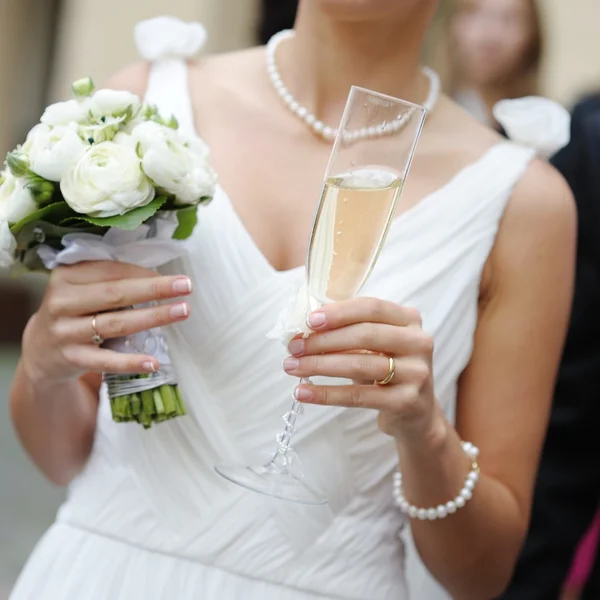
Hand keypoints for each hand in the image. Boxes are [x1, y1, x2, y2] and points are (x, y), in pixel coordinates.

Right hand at [22, 260, 191, 384]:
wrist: (40, 351)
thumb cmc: (74, 312)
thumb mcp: (82, 289)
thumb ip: (110, 280)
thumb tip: (160, 277)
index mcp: (65, 276)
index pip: (111, 271)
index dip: (145, 274)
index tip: (174, 277)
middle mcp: (61, 302)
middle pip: (115, 294)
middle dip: (154, 289)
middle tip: (186, 286)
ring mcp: (64, 332)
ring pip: (115, 324)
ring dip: (153, 318)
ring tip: (182, 311)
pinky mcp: (71, 358)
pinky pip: (106, 361)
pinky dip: (130, 362)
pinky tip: (153, 362)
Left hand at [282, 297, 436, 440]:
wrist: (416, 414)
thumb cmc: (388, 369)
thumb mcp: (377, 344)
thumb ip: (350, 330)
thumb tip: (304, 329)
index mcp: (409, 320)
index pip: (372, 308)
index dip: (339, 313)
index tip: (309, 321)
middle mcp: (418, 342)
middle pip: (365, 335)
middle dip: (324, 340)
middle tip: (294, 347)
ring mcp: (416, 373)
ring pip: (359, 364)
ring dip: (319, 365)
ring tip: (292, 367)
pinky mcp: (406, 402)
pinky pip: (357, 396)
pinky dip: (326, 393)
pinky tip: (303, 392)